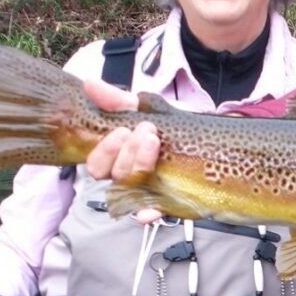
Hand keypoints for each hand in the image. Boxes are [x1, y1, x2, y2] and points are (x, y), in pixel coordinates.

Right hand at [83, 78, 162, 222]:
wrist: (206, 138)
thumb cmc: (167, 127)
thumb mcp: (144, 108)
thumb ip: (117, 99)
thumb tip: (90, 83)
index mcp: (117, 158)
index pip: (97, 165)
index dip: (105, 151)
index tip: (122, 131)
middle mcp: (129, 176)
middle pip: (115, 175)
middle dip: (128, 152)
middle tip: (147, 132)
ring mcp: (148, 189)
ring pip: (132, 189)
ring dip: (140, 164)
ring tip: (154, 141)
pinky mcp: (168, 200)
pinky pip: (154, 211)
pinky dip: (149, 212)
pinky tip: (151, 210)